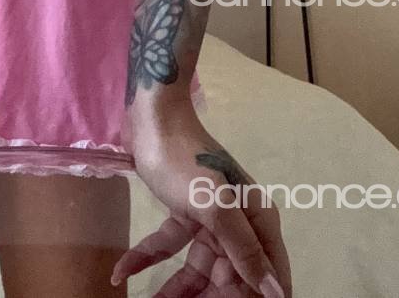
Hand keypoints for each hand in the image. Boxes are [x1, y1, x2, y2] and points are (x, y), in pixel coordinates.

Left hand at [118, 95, 291, 297]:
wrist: (152, 119)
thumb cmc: (187, 161)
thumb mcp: (216, 208)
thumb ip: (245, 251)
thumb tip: (277, 294)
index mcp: (258, 221)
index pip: (268, 275)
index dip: (256, 297)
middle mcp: (240, 224)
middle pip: (230, 277)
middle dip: (207, 297)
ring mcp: (211, 219)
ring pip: (197, 268)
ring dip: (174, 289)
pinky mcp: (185, 213)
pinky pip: (170, 246)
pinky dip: (147, 258)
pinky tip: (121, 271)